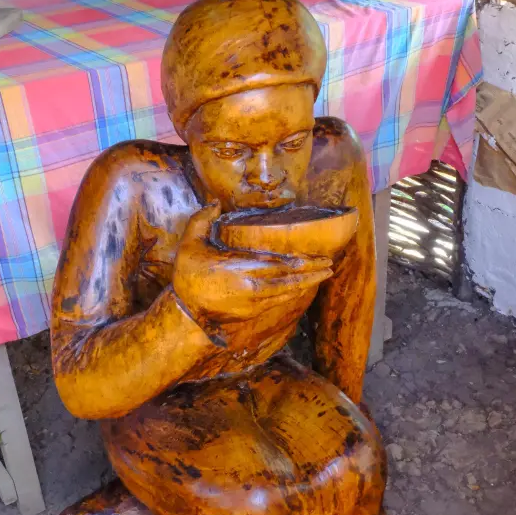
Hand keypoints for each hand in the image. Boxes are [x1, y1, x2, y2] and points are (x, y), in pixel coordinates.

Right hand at [173, 202, 332, 326]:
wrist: (185, 312)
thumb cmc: (188, 277)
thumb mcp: (188, 245)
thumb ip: (200, 221)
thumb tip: (214, 202)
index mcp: (240, 269)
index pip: (280, 264)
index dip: (303, 261)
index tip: (321, 255)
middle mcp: (252, 287)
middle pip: (290, 278)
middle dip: (312, 271)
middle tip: (330, 265)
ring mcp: (255, 302)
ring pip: (288, 291)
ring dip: (308, 282)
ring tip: (325, 273)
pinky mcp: (253, 312)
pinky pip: (280, 300)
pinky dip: (295, 292)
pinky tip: (304, 285)